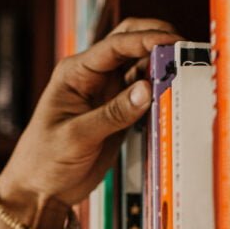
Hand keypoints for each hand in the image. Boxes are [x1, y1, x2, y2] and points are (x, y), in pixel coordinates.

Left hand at [0, 18, 180, 212]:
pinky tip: (176, 94)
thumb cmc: (45, 159)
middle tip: (185, 49)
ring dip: (162, 66)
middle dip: (157, 40)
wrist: (41, 189)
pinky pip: (144, 94)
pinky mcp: (118, 113)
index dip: (146, 39)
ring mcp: (107, 94)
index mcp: (75, 73)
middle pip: (129, 44)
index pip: (115, 46)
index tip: (172, 42)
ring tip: (187, 71)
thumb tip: (147, 89)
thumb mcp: (77, 136)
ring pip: (141, 67)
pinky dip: (160, 91)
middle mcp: (93, 77)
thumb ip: (113, 114)